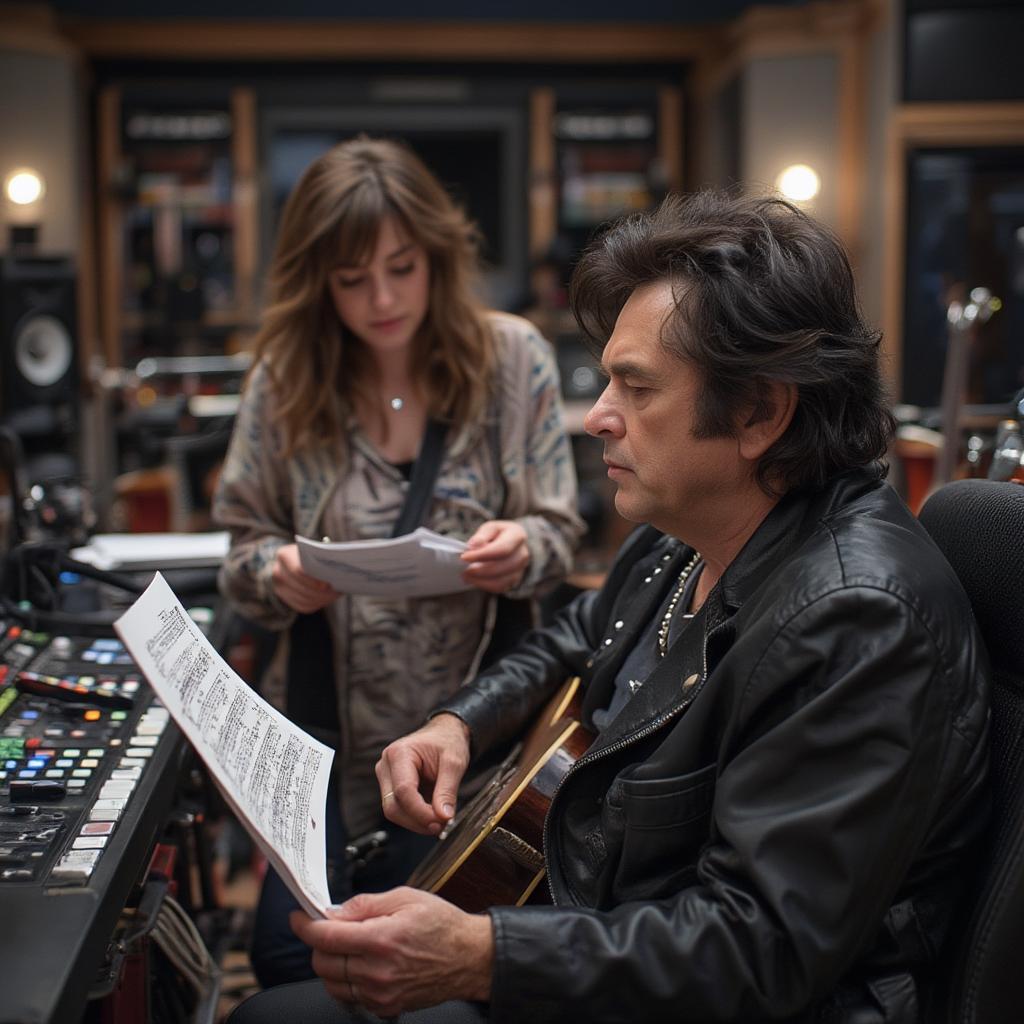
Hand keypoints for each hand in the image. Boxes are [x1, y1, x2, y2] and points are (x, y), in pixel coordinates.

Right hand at [271, 543, 338, 613]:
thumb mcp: (313, 549)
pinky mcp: (285, 598)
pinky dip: (317, 603)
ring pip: (304, 599)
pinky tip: (327, 598)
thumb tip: (335, 571)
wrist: (292, 560)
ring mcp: (280, 587)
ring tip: (335, 594)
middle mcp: (278, 571)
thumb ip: (321, 557)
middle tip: (336, 591)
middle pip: (302, 587)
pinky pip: (303, 606)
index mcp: (284, 555)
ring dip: (322, 598)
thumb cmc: (309, 553)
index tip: (327, 584)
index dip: (313, 580)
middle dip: (321, 591)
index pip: (298, 570)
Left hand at [291, 888, 493, 1016]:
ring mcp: (380, 993)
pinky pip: (350, 997)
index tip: (298, 917)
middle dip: (318, 944)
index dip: (305, 926)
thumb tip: (334, 912)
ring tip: (347, 947)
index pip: (326, 937)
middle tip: (329, 929)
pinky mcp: (386, 1007)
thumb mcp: (405, 897)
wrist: (469, 957)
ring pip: (332, 983)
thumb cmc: (442, 924)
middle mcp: (377, 971)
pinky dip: (346, 981)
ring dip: (330, 964)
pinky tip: (360, 965)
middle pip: (323, 963)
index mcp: (381, 939)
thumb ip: (365, 904)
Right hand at [375, 714, 470, 834]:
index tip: (441, 822)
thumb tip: (444, 818)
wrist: (444, 733)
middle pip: (393, 806)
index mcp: (399, 753)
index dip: (421, 812)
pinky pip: (399, 809)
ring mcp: (386, 777)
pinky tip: (433, 816)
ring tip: (440, 821)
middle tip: (442, 826)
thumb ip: (447, 790)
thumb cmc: (448, 742)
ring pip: (393, 811)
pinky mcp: (391, 787)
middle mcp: (386, 766)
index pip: (403, 791)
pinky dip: (416, 817)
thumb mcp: (454, 762)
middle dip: (417, 821)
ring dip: (417, 822)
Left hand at [461, 520, 528, 593]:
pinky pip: (500, 587)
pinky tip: (474, 579)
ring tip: (466, 575)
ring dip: (481, 580)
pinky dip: (484, 585)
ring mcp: (521, 569)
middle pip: (503, 567)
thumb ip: (482, 535)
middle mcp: (523, 554)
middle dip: (480, 570)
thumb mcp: (489, 528)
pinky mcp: (515, 580)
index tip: (465, 557)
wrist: (509, 544)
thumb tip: (474, 545)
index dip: (482, 555)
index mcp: (517, 536)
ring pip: (502, 581)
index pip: (502, 549)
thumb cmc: (497, 535)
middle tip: (464, 569)